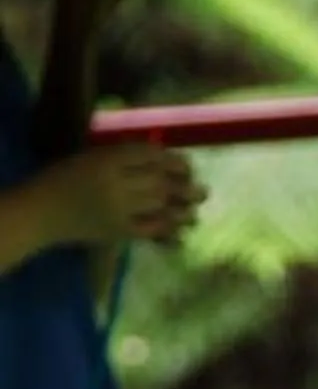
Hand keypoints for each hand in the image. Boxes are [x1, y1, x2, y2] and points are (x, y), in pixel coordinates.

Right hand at [43, 139, 203, 248]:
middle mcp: (116, 181)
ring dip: (184, 208)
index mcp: (108, 158)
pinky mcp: (118, 231)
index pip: (149, 155)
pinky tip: (182, 233)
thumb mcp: (92, 157)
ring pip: (160, 204)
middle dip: (185, 186)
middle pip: (160, 180)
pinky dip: (169, 231)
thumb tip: (164, 157)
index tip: (187, 166)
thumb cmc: (66, 179)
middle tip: (203, 191)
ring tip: (196, 210)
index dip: (173, 160)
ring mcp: (118, 207)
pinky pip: (151, 229)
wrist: (43, 211)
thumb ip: (123, 156)